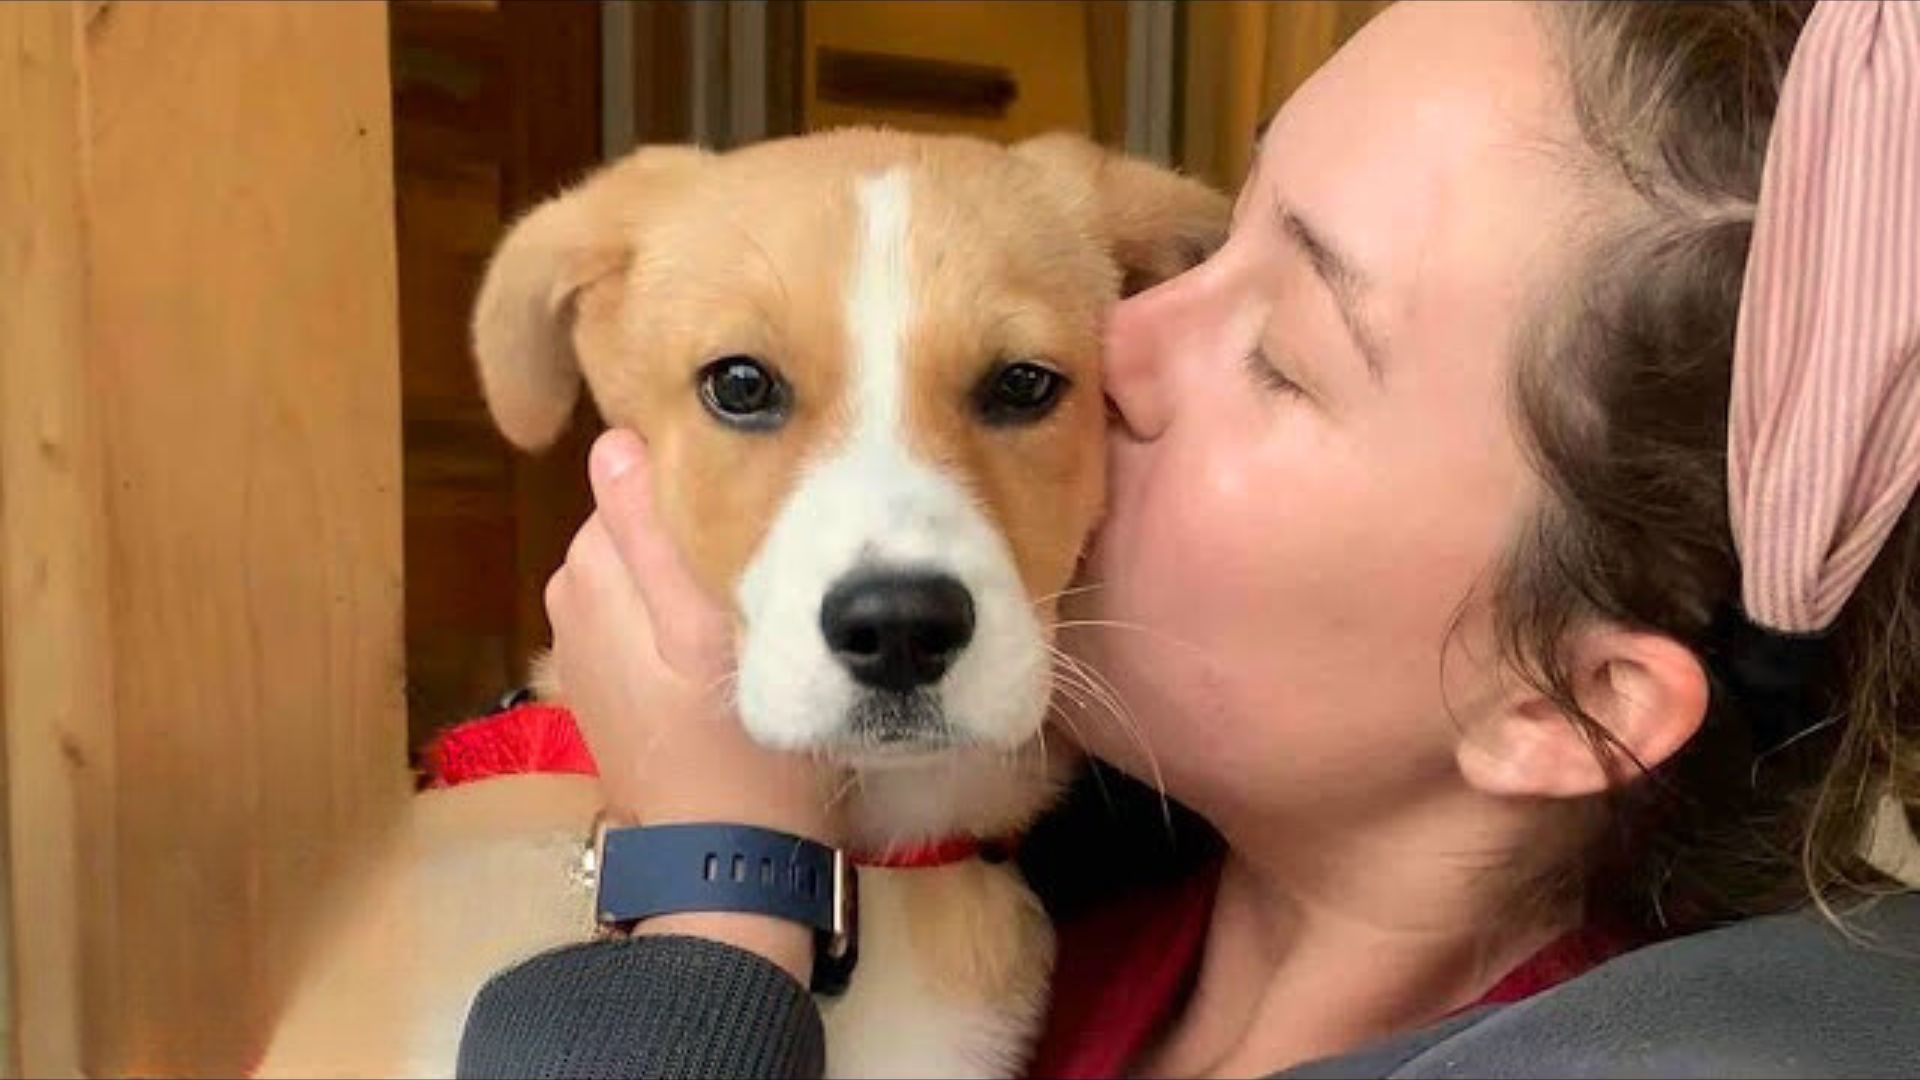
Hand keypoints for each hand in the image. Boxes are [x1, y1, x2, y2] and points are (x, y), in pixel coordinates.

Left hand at [544, 429, 841, 844]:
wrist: (727, 861)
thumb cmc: (740, 746)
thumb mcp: (705, 631)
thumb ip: (651, 535)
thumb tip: (613, 443)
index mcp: (589, 571)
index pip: (634, 479)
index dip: (696, 482)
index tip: (758, 504)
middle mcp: (571, 598)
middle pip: (638, 524)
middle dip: (691, 530)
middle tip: (768, 561)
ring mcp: (582, 644)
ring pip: (642, 569)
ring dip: (686, 574)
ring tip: (748, 603)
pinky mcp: (603, 682)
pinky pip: (640, 615)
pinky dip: (674, 618)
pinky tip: (718, 648)